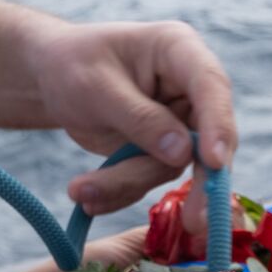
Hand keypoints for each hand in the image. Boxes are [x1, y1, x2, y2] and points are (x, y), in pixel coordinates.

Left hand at [22, 20, 237, 214]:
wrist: (52, 78)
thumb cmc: (72, 64)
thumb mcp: (94, 85)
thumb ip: (138, 117)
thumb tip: (182, 154)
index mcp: (179, 51)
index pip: (211, 86)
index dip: (218, 124)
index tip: (214, 162)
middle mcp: (190, 90)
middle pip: (210, 138)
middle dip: (200, 182)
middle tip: (194, 221)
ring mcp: (180, 124)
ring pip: (172, 167)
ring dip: (127, 183)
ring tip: (79, 191)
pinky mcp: (162, 152)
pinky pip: (148, 179)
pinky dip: (119, 192)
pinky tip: (88, 197)